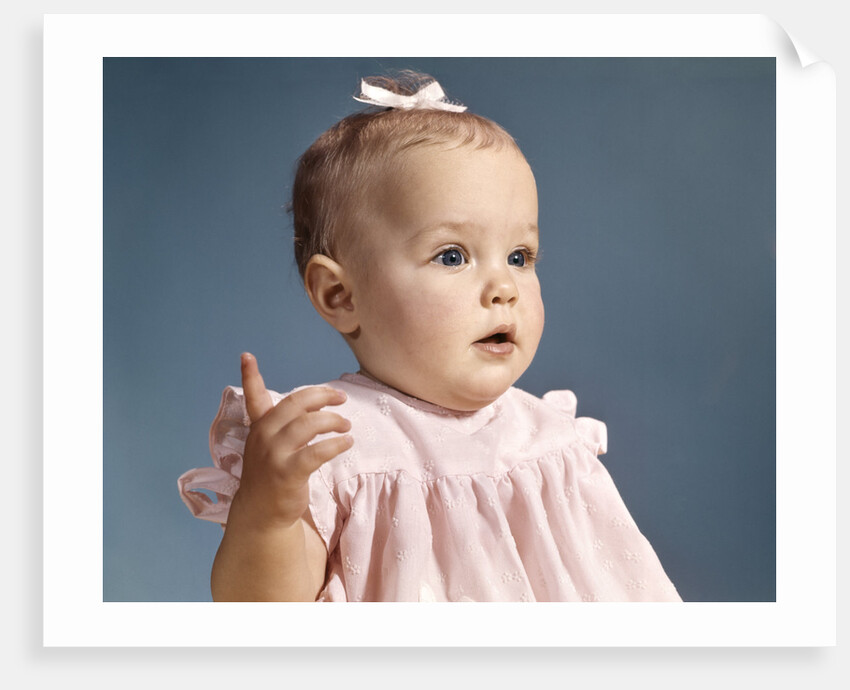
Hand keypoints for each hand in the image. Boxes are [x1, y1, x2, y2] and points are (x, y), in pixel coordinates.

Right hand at [232, 352, 352, 529]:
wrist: (262, 512)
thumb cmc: (271, 473)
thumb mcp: (268, 444)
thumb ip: (280, 421)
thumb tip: (310, 400)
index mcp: (259, 427)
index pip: (253, 397)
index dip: (249, 376)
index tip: (247, 355)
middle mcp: (263, 437)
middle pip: (295, 403)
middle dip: (321, 396)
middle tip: (341, 397)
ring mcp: (274, 455)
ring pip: (309, 425)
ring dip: (333, 421)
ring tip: (346, 425)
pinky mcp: (288, 473)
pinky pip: (317, 452)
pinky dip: (336, 444)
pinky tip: (346, 443)